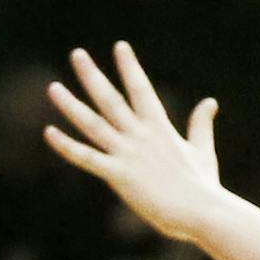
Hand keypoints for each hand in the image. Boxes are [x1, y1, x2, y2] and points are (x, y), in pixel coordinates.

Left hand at [43, 42, 225, 243]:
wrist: (203, 212)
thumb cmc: (204, 186)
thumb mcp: (203, 151)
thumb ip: (201, 125)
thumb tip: (210, 102)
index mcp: (160, 129)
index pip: (142, 90)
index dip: (130, 67)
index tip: (120, 46)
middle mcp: (141, 136)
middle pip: (111, 100)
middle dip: (93, 76)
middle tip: (77, 54)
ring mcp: (129, 154)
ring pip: (93, 124)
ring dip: (71, 105)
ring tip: (53, 88)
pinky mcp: (120, 175)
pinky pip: (87, 158)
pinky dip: (67, 146)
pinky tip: (49, 133)